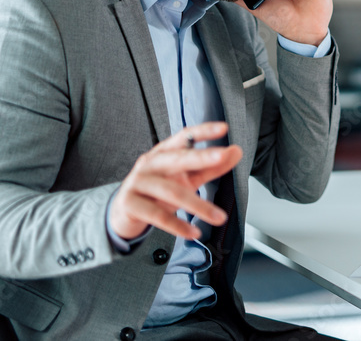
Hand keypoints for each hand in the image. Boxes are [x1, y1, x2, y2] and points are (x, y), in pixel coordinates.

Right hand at [109, 122, 242, 240]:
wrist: (124, 211)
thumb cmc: (158, 190)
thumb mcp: (185, 178)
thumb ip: (211, 166)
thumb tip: (236, 152)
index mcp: (163, 152)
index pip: (184, 137)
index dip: (203, 131)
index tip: (223, 128)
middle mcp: (150, 163)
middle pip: (177, 159)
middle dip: (201, 157)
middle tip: (222, 156)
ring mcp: (137, 182)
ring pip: (171, 191)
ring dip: (198, 206)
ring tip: (219, 217)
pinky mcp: (130, 203)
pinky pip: (157, 215)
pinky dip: (177, 225)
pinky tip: (194, 232)